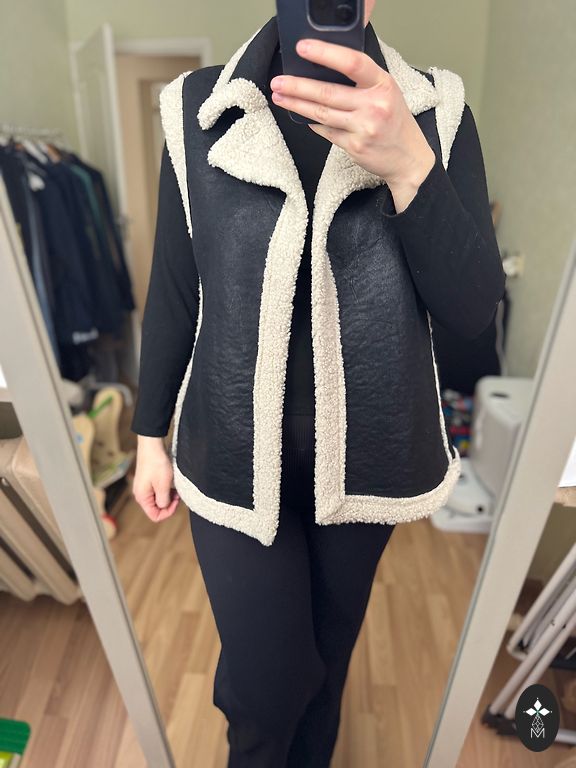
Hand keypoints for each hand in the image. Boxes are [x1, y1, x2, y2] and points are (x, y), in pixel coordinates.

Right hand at [132, 436, 179, 521]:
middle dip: (169, 504)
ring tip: (175, 488)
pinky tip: (171, 482)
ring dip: (168, 496)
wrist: (151, 445)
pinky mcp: (147, 481)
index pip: (155, 515)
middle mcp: (141, 494)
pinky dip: (165, 489)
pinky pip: (157, 491)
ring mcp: (143, 487)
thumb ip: (163, 501)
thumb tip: (164, 507)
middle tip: (178, 494)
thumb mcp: (163, 485)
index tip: (176, 502)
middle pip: (156, 508)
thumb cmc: (156, 464)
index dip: (167, 512)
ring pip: (158, 499)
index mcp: (142, 498)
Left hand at [270, 38, 436, 211]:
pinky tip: (302, 118)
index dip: (325, 54)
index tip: (304, 49)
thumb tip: (325, 70)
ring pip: (321, 114)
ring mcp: (364, 128)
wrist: (409, 159)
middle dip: (298, 86)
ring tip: (280, 96)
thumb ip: (363, 81)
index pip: (352, 63)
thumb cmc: (395, 123)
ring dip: (297, 105)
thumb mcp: (387, 93)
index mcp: (383, 84)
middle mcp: (374, 105)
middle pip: (327, 92)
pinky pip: (327, 132)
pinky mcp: (355, 147)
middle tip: (279, 81)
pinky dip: (313, 124)